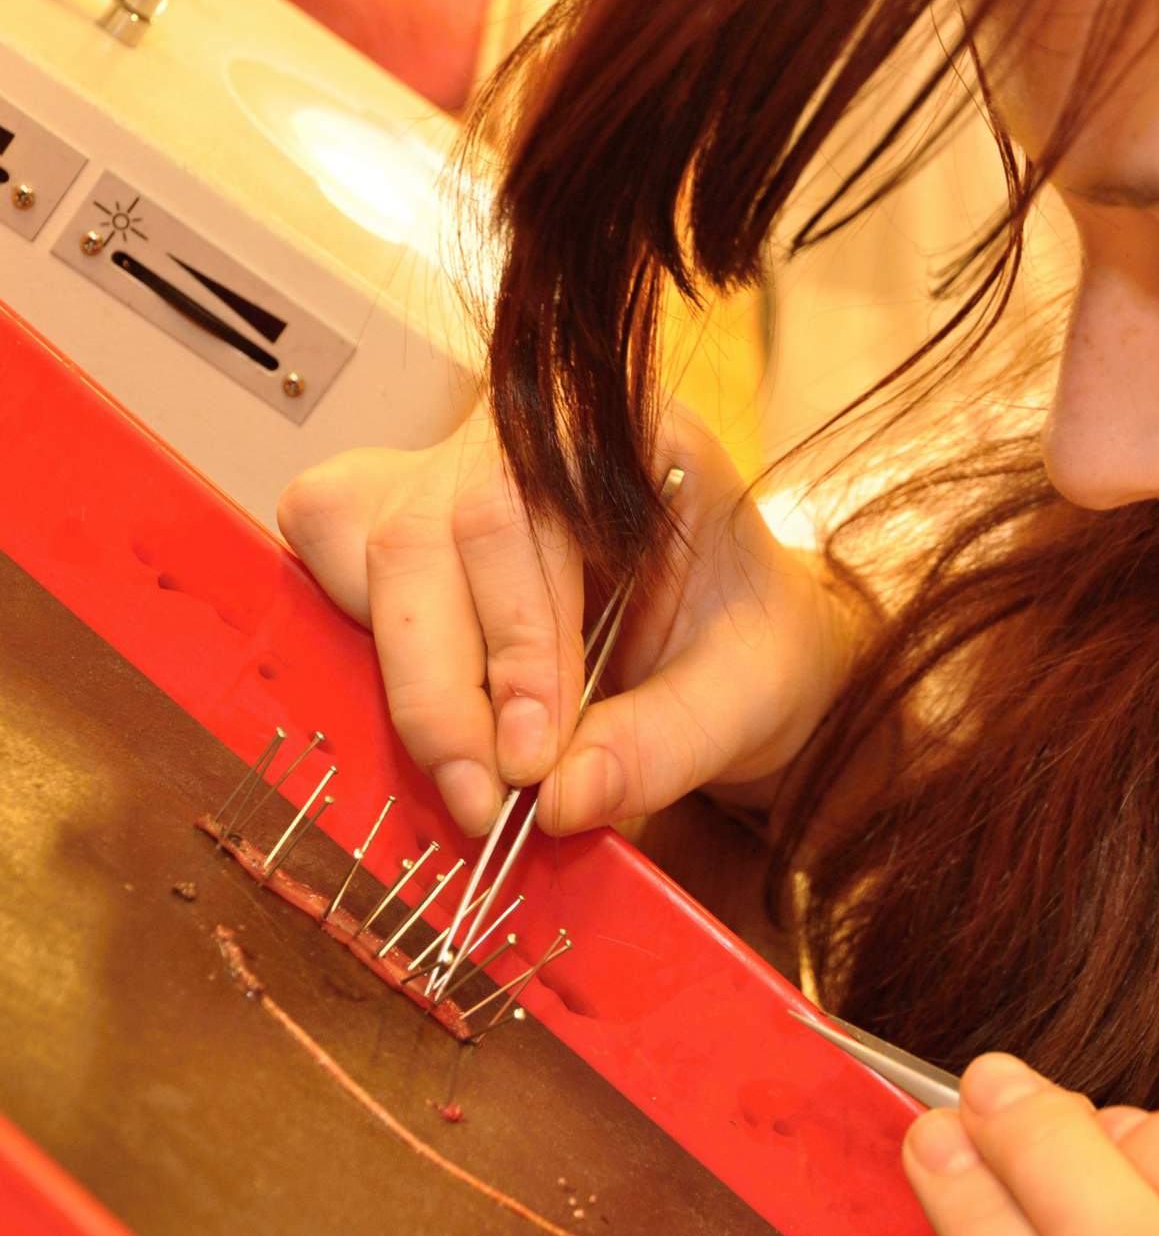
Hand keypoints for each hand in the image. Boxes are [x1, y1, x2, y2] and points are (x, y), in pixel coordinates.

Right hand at [277, 405, 852, 835]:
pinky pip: (333, 562)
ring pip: (364, 543)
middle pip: (429, 529)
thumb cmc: (749, 639)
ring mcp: (450, 471)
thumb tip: (561, 801)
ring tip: (471, 782)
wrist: (743, 643)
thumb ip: (666, 742)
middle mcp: (525, 435)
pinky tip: (436, 723)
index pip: (533, 500)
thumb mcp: (749, 694)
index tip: (538, 751)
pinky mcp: (401, 523)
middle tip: (492, 799)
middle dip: (450, 685)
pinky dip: (361, 649)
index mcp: (630, 436)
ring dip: (407, 679)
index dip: (519, 629)